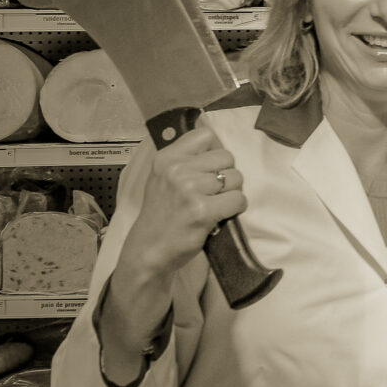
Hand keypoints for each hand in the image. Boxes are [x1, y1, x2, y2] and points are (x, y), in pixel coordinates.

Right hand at [117, 126, 246, 284]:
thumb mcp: (164, 178)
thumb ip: (186, 159)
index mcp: (166, 158)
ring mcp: (189, 190)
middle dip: (226, 175)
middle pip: (227, 157)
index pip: (206, 135)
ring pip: (236, 178)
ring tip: (214, 204)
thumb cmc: (162, 216)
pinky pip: (238, 199)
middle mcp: (176, 170)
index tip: (210, 168)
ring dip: (232, 193)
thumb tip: (218, 142)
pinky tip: (220, 215)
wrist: (148, 250)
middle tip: (212, 193)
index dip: (215, 151)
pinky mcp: (202, 211)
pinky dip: (235, 209)